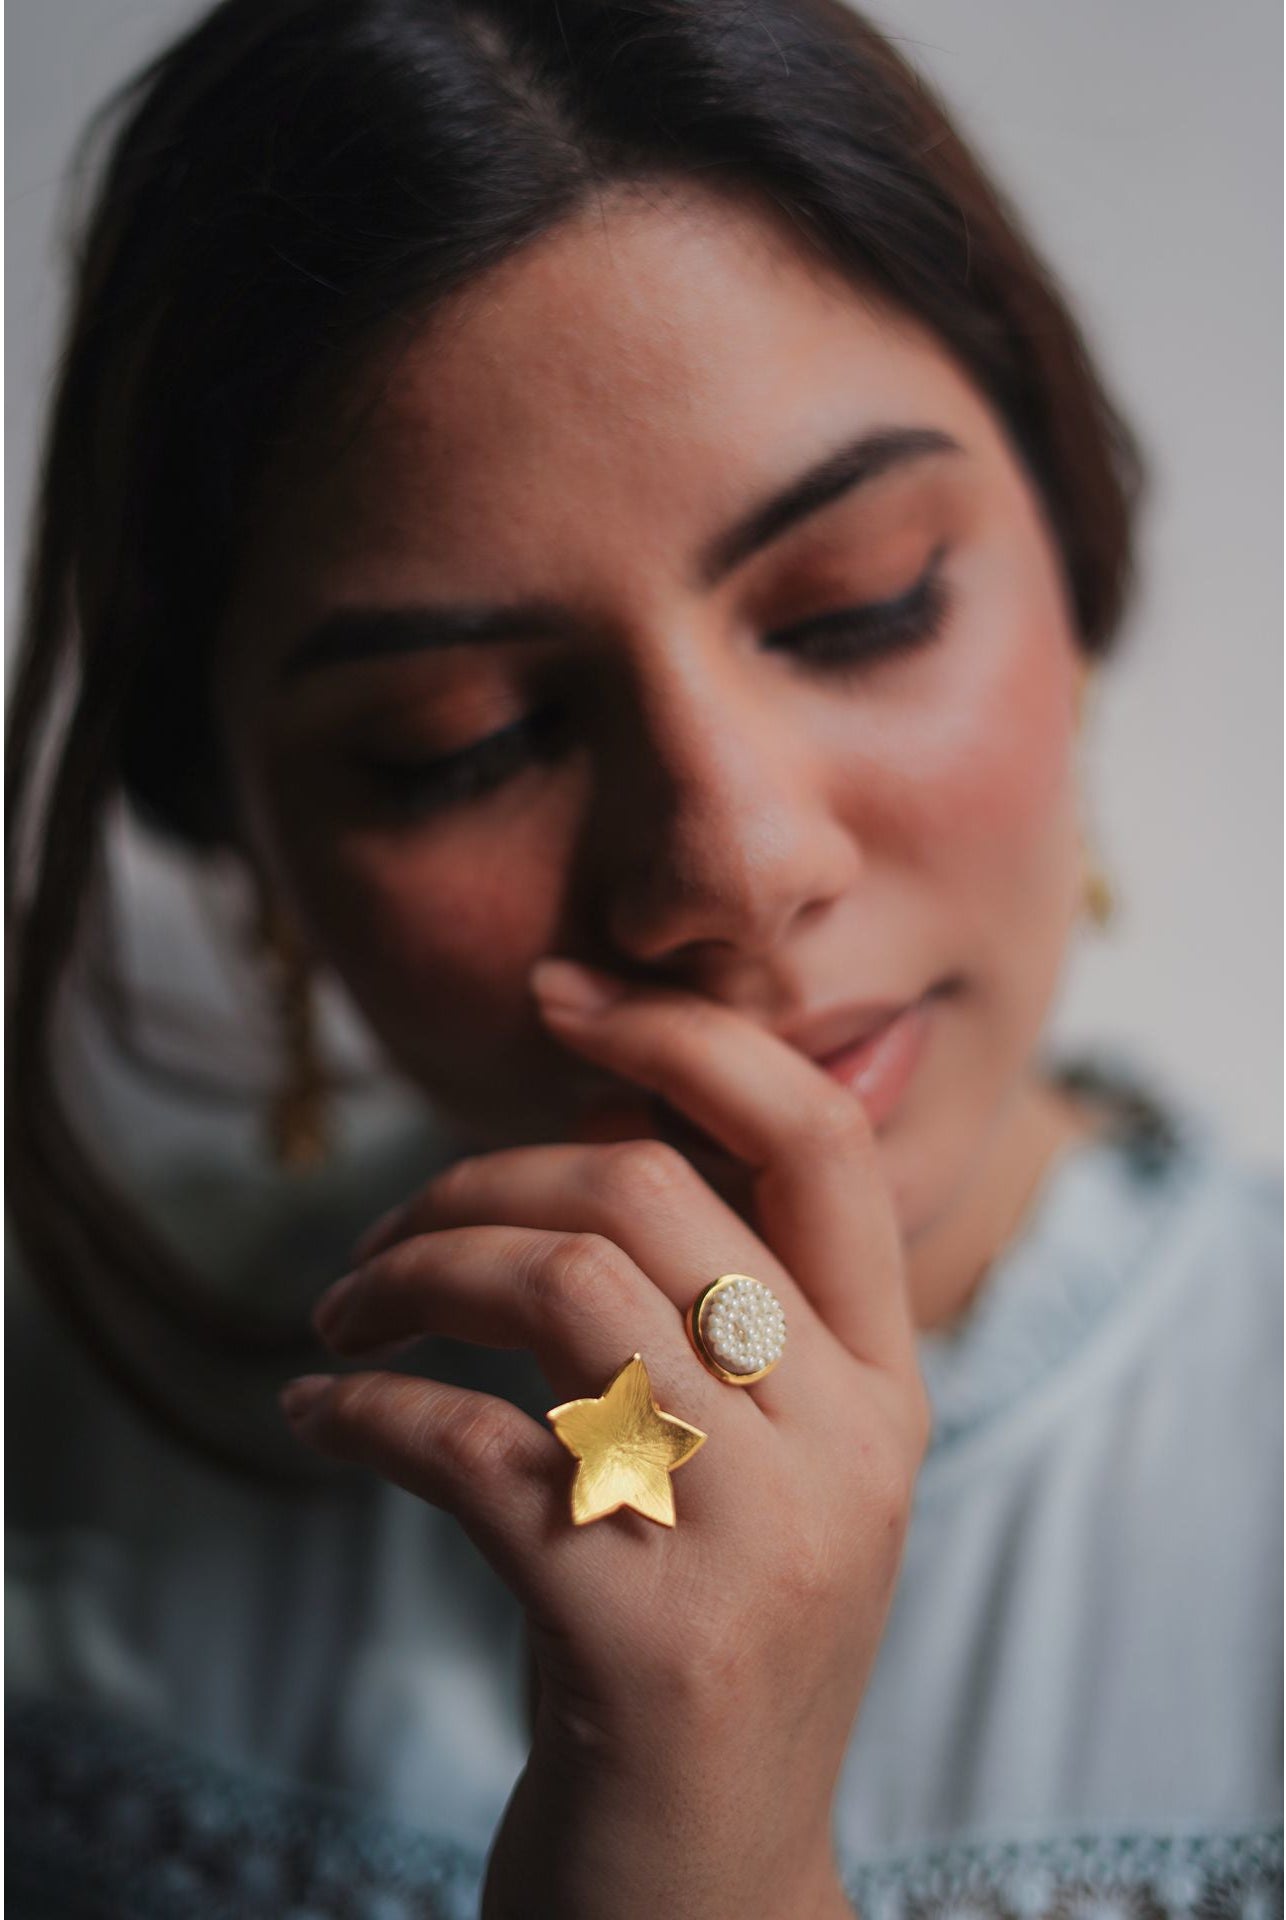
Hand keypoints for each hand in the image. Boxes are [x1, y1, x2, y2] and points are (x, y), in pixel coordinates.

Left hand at [284, 961, 931, 1919]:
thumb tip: (577, 1146)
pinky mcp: (644, 1638)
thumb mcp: (759, 1475)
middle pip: (650, 1195)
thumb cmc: (702, 1648)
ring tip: (340, 1314)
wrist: (701, 1893)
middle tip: (382, 1235)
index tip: (559, 993)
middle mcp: (850, 1447)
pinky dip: (366, 1406)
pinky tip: (317, 1415)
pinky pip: (471, 1445)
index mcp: (889, 1386)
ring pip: (558, 1290)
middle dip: (479, 1177)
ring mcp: (758, 1542)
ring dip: (412, 1275)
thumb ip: (716, 1321)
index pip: (820, 1141)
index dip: (686, 1039)